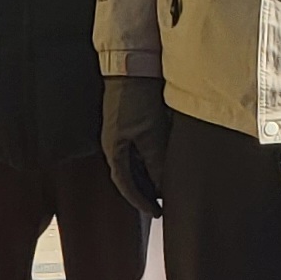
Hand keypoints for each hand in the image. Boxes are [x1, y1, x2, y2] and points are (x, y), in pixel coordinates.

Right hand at [102, 75, 170, 217]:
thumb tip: (163, 185)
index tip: (157, 212)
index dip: (141, 201)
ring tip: (166, 184)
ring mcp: (122, 132)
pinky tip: (164, 160)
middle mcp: (115, 144)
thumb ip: (156, 161)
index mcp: (114, 150)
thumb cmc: (136, 98)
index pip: (125, 185)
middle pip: (130, 176)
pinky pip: (140, 148)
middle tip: (163, 202)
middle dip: (146, 191)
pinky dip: (151, 159)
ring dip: (149, 175)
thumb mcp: (149, 134)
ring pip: (136, 163)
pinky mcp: (130, 121)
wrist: (132, 66)